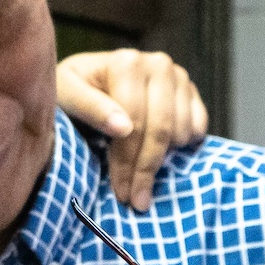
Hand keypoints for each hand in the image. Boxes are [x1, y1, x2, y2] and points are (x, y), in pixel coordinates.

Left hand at [56, 49, 208, 211]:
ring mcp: (178, 76)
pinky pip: (198, 128)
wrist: (89, 79)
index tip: (121, 192)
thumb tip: (123, 128)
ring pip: (181, 132)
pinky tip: (158, 154)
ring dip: (163, 160)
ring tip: (140, 174)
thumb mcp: (66, 95)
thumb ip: (90, 108)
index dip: (128, 161)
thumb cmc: (72, 91)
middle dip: (146, 169)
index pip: (135, 122)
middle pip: (161, 129)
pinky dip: (181, 147)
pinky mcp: (191, 91)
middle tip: (136, 201)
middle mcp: (158, 64)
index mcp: (126, 63)